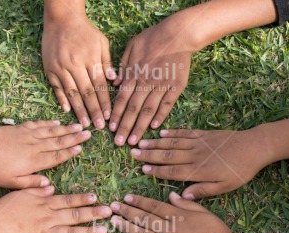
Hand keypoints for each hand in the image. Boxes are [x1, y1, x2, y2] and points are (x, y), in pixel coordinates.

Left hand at [0, 120, 90, 188]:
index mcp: (33, 161)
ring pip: (51, 131)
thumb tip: (48, 185)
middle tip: (89, 133)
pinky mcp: (21, 128)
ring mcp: (28, 135)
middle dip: (74, 137)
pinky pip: (39, 125)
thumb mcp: (10, 182)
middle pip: (58, 141)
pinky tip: (57, 122)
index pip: (55, 157)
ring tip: (79, 126)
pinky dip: (49, 123)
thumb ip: (31, 183)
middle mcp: (35, 147)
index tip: (81, 148)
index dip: (69, 152)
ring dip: (66, 129)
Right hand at [0, 187, 111, 232]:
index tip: (96, 198)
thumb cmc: (4, 210)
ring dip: (88, 232)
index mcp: (44, 205)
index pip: (68, 201)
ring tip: (103, 230)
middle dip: (93, 213)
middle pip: (74, 216)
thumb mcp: (21, 193)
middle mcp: (49, 219)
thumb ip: (37, 190)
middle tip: (109, 211)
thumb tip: (52, 188)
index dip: (83, 199)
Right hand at [42, 15, 115, 128]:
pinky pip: (57, 87)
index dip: (105, 102)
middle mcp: (75, 65)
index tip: (109, 116)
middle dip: (94, 111)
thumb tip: (113, 79)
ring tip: (85, 124)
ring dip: (79, 110)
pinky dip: (62, 99)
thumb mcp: (101, 42)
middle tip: (99, 127)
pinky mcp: (50, 69)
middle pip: (86, 93)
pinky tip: (67, 111)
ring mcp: (61, 68)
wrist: (61, 19)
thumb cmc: (85, 31)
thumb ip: (107, 61)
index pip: (99, 86)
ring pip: (72, 93)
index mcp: (90, 60)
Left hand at [109, 20, 191, 145]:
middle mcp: (146, 83)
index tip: (110, 129)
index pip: (121, 99)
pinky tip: (154, 128)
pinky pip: (167, 105)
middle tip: (119, 143)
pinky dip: (160, 116)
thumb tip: (114, 84)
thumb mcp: (131, 47)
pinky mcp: (175, 87)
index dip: (115, 115)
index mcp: (133, 74)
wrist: (178, 34)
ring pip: (148, 110)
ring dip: (140, 127)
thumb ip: (122, 67)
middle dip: (125, 127)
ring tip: (134, 142)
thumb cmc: (152, 39)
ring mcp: (161, 86)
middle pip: (133, 109)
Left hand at [109, 192, 245, 232]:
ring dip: (127, 228)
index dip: (138, 201)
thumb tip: (171, 195)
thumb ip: (187, 204)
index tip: (126, 197)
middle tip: (113, 206)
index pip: (153, 206)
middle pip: (144, 218)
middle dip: (127, 211)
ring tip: (114, 222)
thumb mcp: (205, 213)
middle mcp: (169, 229)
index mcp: (178, 216)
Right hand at [131, 128, 273, 198]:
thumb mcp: (225, 187)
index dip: (156, 170)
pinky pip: (184, 133)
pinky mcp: (204, 134)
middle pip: (167, 155)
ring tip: (141, 143)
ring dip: (156, 143)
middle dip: (149, 154)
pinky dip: (172, 133)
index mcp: (198, 170)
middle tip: (132, 153)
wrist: (255, 147)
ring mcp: (198, 142)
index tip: (141, 168)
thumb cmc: (240, 170)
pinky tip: (161, 133)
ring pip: (172, 143)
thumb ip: (202, 190)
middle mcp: (194, 155)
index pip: (172, 171)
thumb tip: (182, 196)